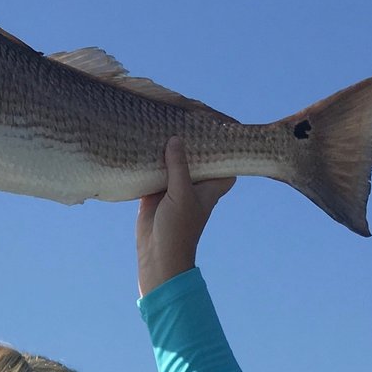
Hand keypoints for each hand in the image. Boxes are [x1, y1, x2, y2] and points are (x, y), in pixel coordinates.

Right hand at [136, 137, 234, 295]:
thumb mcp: (182, 194)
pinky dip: (150, 160)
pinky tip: (145, 141)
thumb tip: (175, 139)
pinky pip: (154, 171)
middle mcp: (194, 185)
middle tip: (189, 117)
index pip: (226, 164)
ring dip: (169, 150)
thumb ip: (179, 167)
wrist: (157, 254)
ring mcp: (174, 188)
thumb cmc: (179, 229)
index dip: (226, 149)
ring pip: (174, 163)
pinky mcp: (155, 191)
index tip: (223, 129)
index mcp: (210, 186)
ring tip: (165, 122)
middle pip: (197, 158)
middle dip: (193, 143)